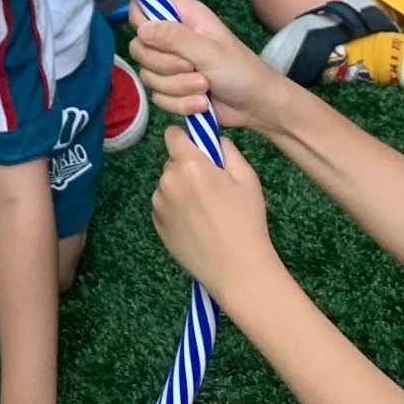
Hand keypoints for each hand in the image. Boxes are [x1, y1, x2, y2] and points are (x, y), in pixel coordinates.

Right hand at [128, 0, 280, 130]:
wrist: (258, 107)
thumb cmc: (241, 71)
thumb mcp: (210, 51)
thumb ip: (175, 38)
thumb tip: (142, 29)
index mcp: (183, 16)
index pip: (142, 7)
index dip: (141, 22)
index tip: (153, 39)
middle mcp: (172, 37)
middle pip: (139, 47)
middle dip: (164, 65)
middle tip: (191, 67)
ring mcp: (171, 65)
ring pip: (148, 75)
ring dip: (177, 87)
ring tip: (204, 87)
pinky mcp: (172, 89)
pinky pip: (158, 97)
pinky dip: (179, 103)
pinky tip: (201, 103)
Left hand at [151, 129, 283, 297]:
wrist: (237, 269)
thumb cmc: (246, 222)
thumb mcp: (248, 179)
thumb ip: (228, 150)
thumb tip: (214, 140)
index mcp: (189, 164)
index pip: (172, 134)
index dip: (185, 139)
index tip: (198, 150)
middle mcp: (168, 180)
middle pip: (172, 162)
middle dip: (188, 168)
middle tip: (211, 188)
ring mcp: (159, 203)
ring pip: (168, 185)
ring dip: (181, 190)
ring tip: (206, 212)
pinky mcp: (156, 224)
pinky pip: (164, 206)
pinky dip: (175, 210)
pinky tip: (196, 226)